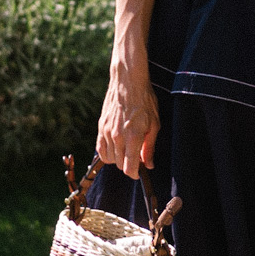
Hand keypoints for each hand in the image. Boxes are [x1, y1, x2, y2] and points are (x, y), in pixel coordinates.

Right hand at [96, 56, 158, 177]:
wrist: (128, 82)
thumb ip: (149, 147)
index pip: (129, 168)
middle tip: (137, 157)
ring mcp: (106, 132)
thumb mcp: (154, 124)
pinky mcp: (100, 127)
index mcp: (133, 137)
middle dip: (129, 165)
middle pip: (120, 165)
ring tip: (127, 150)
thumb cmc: (145, 100)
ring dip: (118, 159)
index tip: (139, 171)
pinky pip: (100, 149)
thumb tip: (148, 164)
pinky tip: (115, 148)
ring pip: (109, 159)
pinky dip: (107, 153)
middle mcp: (117, 137)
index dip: (135, 173)